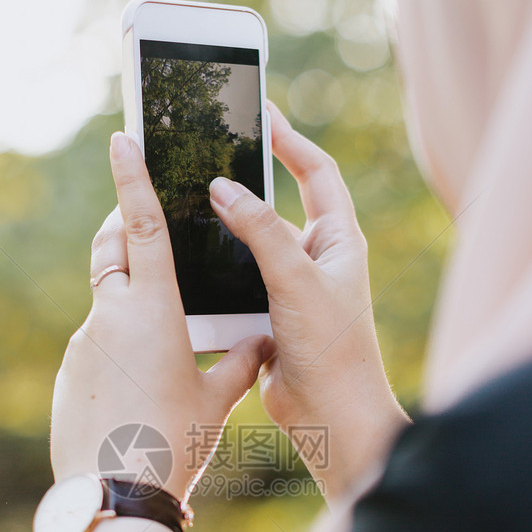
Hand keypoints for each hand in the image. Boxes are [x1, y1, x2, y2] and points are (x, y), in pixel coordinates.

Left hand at [50, 132, 272, 503]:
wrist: (113, 494)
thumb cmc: (172, 442)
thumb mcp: (217, 402)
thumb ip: (240, 363)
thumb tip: (260, 343)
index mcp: (154, 310)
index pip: (143, 227)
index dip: (134, 179)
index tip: (122, 139)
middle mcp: (110, 316)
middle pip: (112, 252)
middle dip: (126, 231)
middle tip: (148, 230)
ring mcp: (82, 345)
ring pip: (104, 302)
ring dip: (128, 303)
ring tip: (162, 343)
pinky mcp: (68, 374)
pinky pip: (94, 344)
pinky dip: (115, 347)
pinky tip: (136, 387)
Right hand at [209, 103, 408, 499]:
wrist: (330, 417)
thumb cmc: (332, 350)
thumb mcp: (296, 279)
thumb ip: (261, 231)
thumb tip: (223, 188)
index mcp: (340, 241)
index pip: (318, 173)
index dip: (290, 141)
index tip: (260, 114)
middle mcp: (319, 260)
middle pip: (281, 204)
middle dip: (249, 182)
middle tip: (213, 154)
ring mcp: (294, 288)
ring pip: (254, 245)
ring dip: (228, 230)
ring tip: (192, 203)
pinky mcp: (270, 316)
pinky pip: (240, 280)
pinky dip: (219, 270)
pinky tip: (192, 260)